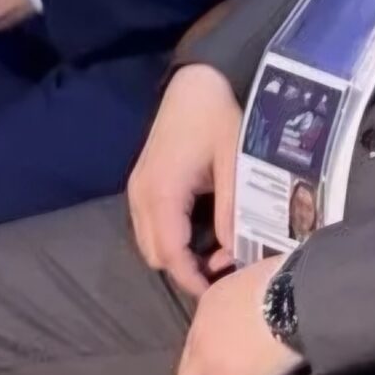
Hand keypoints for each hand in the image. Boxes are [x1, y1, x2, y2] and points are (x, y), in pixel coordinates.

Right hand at [129, 64, 243, 295]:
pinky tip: (208, 235)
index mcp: (160, 192)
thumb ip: (234, 209)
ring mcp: (138, 188)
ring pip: (151, 241)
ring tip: (222, 256)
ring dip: (181, 255)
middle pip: (155, 254)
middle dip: (188, 271)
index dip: (193, 279)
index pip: (169, 254)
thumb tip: (236, 253)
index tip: (221, 294)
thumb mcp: (236, 162)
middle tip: (228, 274)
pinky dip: (175, 238)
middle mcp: (140, 195)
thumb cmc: (219, 116)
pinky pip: (153, 224)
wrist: (198, 81)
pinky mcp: (146, 182)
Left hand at [170, 254, 301, 374]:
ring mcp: (206, 359)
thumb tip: (277, 305)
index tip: (220, 362)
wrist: (297, 297)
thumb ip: (262, 296)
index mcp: (214, 302)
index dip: (209, 352)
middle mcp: (202, 330)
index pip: (201, 337)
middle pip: (187, 365)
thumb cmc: (295, 283)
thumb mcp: (269, 279)